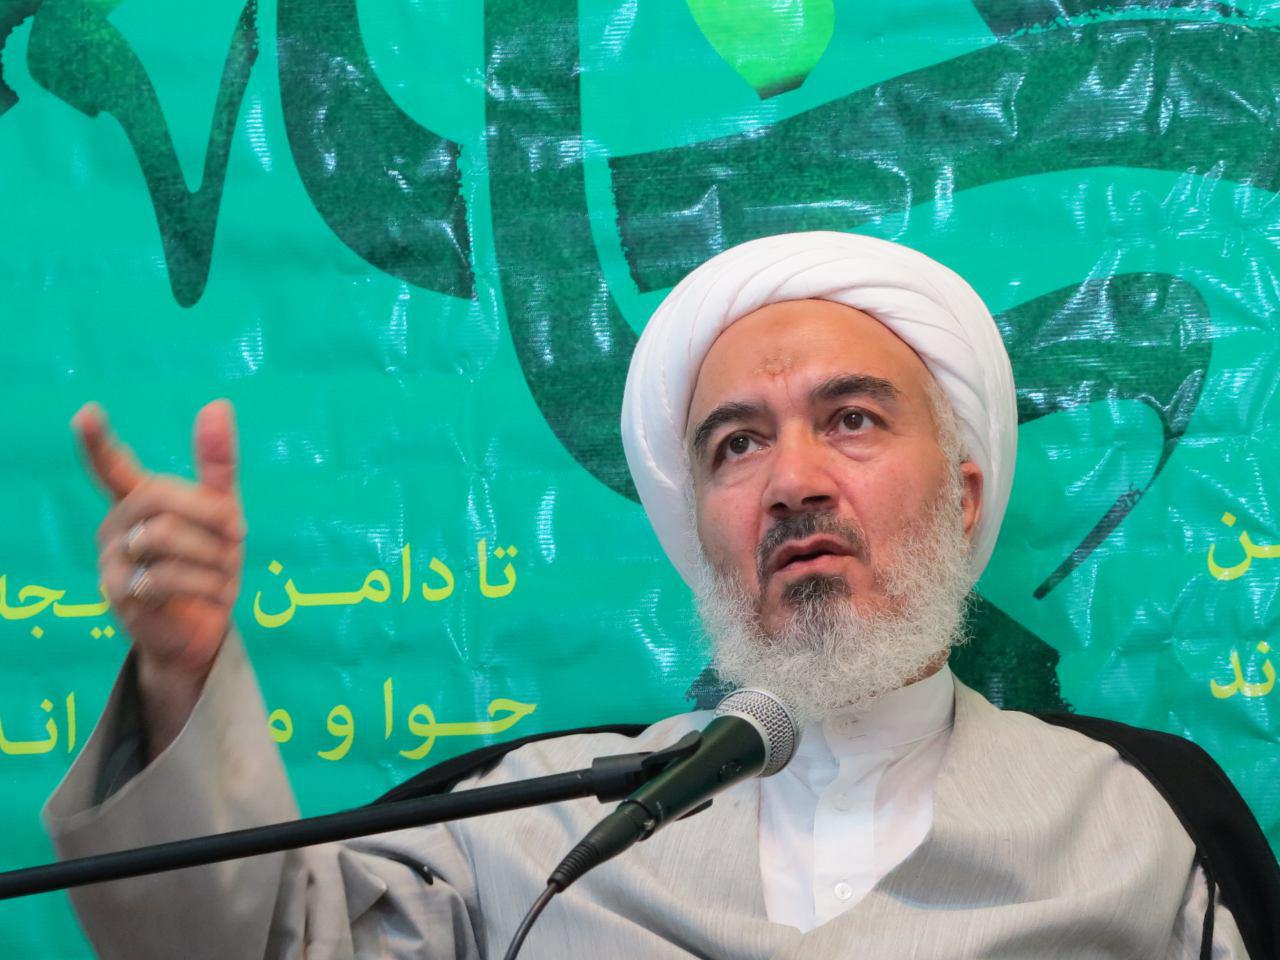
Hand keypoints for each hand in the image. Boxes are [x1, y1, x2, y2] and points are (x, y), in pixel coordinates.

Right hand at [74, 400, 244, 753]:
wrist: (203, 629)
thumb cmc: (209, 563)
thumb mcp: (222, 512)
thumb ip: (218, 463)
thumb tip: (217, 404)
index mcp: (138, 501)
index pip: (111, 467)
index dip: (98, 443)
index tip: (86, 414)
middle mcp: (117, 526)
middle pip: (157, 497)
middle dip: (209, 512)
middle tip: (238, 532)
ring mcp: (113, 561)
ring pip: (164, 536)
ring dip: (212, 554)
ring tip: (225, 572)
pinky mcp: (121, 595)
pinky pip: (166, 576)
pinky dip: (205, 583)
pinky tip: (216, 593)